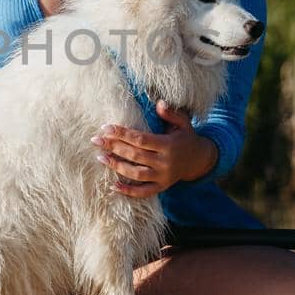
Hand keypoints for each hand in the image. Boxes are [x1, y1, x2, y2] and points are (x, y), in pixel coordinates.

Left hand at [91, 101, 217, 197]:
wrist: (199, 160)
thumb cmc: (186, 138)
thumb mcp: (183, 123)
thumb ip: (171, 113)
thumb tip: (159, 102)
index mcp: (168, 145)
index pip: (140, 139)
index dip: (122, 134)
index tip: (106, 128)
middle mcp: (165, 162)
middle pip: (135, 155)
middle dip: (114, 147)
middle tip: (96, 140)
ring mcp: (163, 177)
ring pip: (136, 174)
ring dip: (117, 166)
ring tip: (101, 157)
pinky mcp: (161, 187)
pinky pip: (143, 192)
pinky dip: (128, 191)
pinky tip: (113, 186)